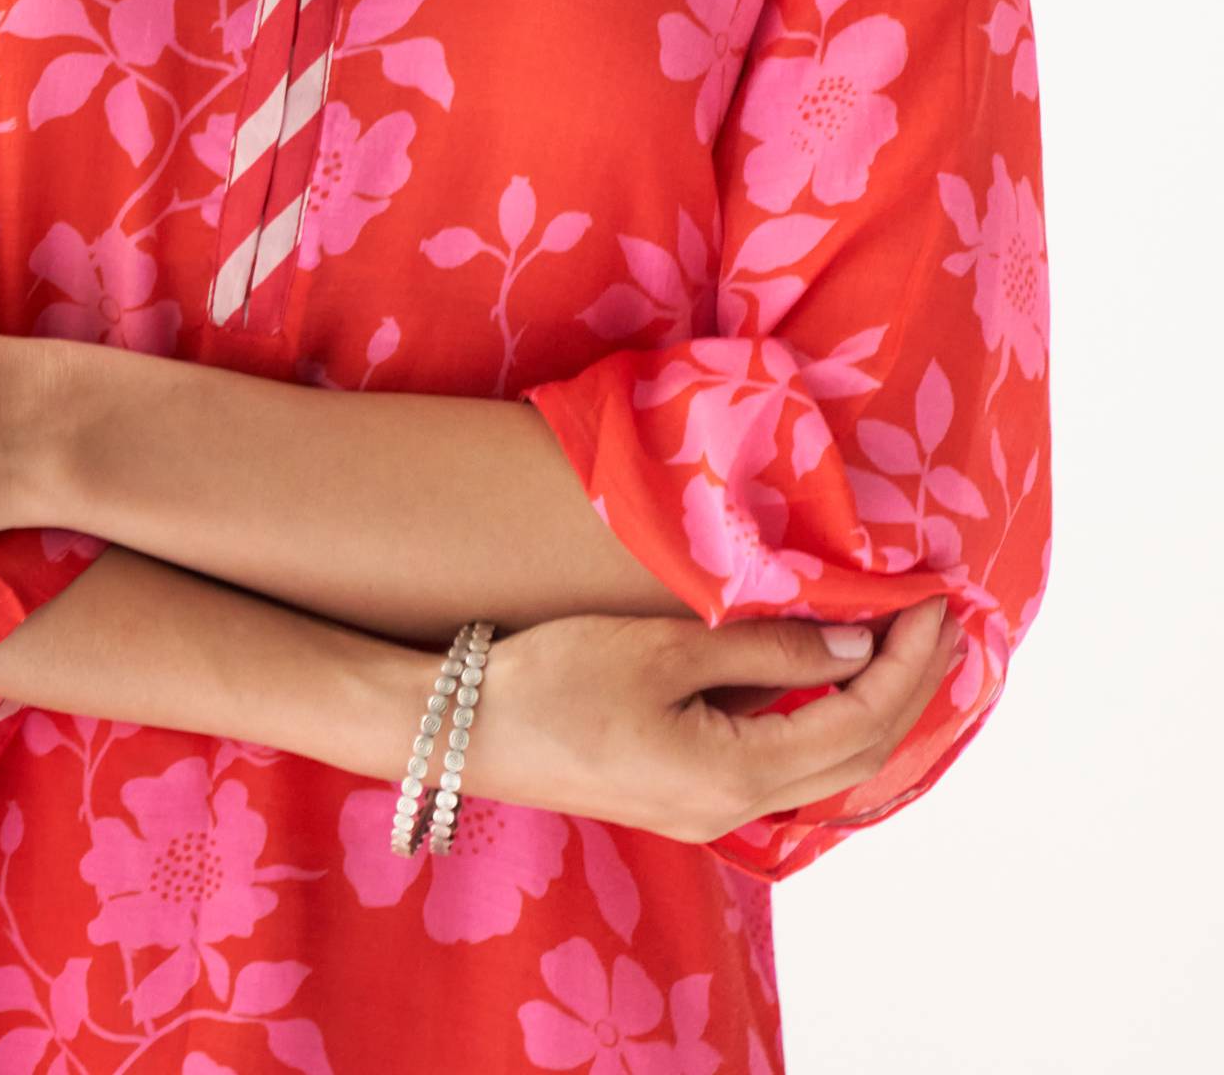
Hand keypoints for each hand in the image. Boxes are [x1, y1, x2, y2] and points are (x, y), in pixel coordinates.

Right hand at [459, 596, 963, 841]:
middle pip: (857, 754)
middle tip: (945, 618)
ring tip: (905, 642)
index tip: (938, 600)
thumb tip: (854, 636)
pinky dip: (827, 718)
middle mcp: (736, 808)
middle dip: (909, 685)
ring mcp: (710, 809)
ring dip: (873, 704)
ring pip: (826, 766)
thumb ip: (764, 647)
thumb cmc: (555, 680)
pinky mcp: (686, 793)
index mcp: (737, 774)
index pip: (859, 720)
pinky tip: (832, 676)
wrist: (466, 731)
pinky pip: (787, 763)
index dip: (909, 662)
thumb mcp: (663, 650)